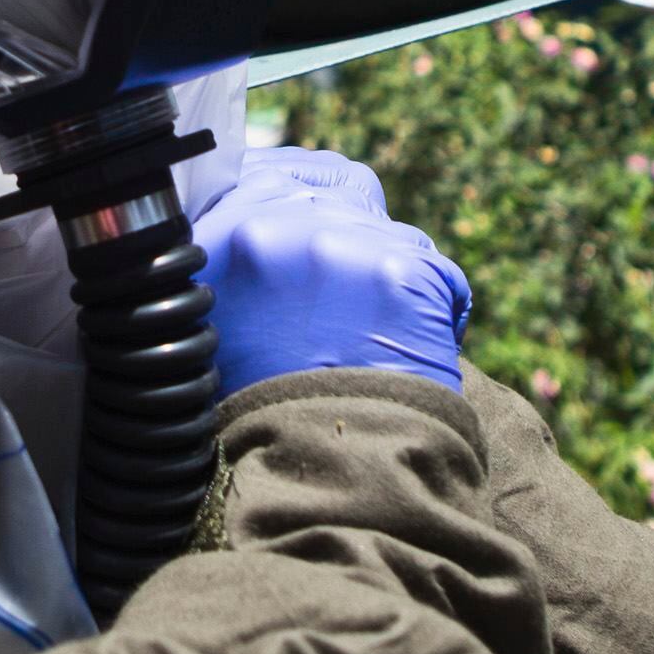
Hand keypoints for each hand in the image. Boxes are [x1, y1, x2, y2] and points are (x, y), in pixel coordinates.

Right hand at [193, 147, 470, 397]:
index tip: (312, 210)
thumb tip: (264, 227)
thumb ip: (234, 268)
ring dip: (394, 275)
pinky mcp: (404, 271)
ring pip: (392, 232)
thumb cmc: (257, 423)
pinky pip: (440, 274)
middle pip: (337, 185)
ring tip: (379, 338)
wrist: (318, 481)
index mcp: (213, 244)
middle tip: (361, 278)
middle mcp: (271, 229)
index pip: (265, 172)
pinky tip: (419, 351)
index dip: (296, 187)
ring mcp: (340, 244)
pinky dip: (439, 310)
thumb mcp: (213, 334)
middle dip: (354, 224)